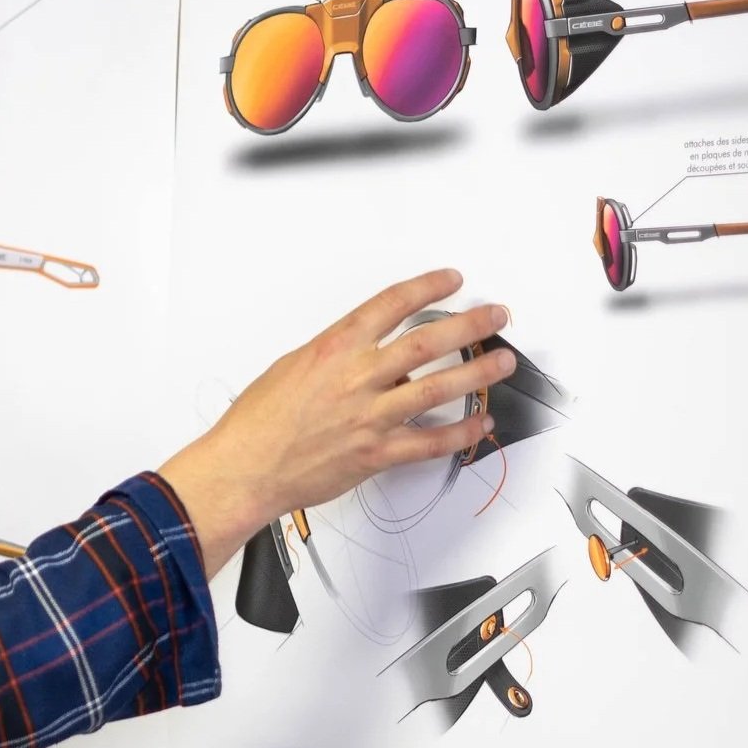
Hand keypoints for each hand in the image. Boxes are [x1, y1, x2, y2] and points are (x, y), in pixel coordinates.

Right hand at [159, 269, 513, 575]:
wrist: (245, 467)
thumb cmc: (257, 422)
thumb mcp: (291, 367)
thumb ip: (334, 357)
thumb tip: (364, 352)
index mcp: (334, 348)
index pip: (392, 305)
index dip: (428, 288)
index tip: (451, 280)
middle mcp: (357, 377)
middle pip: (428, 341)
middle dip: (470, 324)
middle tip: (495, 316)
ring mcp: (371, 416)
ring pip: (439, 388)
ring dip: (478, 373)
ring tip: (502, 362)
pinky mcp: (377, 452)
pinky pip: (430, 441)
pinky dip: (461, 432)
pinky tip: (480, 423)